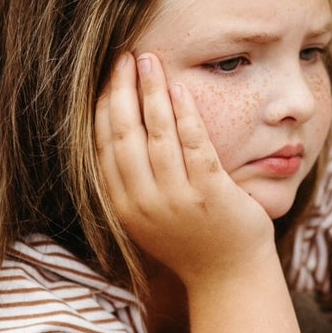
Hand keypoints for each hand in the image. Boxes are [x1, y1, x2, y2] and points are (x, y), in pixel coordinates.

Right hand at [95, 51, 273, 286]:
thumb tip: (115, 128)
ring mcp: (177, 200)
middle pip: (124, 135)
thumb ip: (132, 181)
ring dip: (151, 92)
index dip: (102, 107)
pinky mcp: (210, 194)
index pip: (103, 147)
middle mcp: (144, 204)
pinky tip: (180, 89)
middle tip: (124, 56)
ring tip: (149, 60)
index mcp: (123, 207)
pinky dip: (185, 114)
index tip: (104, 77)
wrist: (229, 276)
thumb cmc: (191, 240)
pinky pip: (194, 144)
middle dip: (121, 90)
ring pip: (157, 135)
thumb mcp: (149, 216)